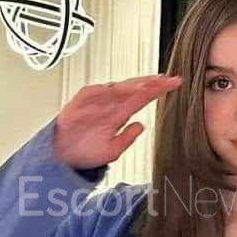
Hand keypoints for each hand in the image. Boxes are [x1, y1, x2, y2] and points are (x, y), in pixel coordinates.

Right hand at [53, 74, 182, 170]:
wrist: (62, 157)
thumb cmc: (85, 151)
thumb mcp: (112, 150)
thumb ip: (127, 138)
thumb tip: (141, 126)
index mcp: (119, 113)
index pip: (143, 98)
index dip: (159, 91)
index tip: (174, 84)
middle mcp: (110, 105)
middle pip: (134, 89)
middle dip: (150, 83)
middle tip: (167, 79)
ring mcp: (96, 101)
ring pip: (117, 88)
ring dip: (132, 85)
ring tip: (147, 83)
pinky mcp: (80, 101)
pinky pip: (94, 92)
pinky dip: (106, 90)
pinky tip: (120, 89)